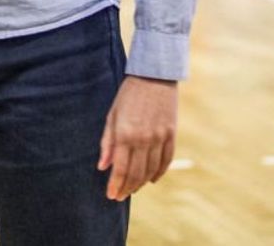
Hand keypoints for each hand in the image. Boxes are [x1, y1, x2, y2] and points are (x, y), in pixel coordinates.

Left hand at [98, 75, 178, 200]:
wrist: (154, 76)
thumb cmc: (128, 95)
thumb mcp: (112, 115)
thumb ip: (107, 142)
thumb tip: (102, 166)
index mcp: (125, 134)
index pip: (120, 168)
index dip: (115, 185)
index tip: (111, 195)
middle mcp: (143, 139)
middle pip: (136, 173)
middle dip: (126, 188)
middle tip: (120, 196)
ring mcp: (160, 138)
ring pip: (151, 170)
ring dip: (141, 183)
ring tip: (132, 189)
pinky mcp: (171, 135)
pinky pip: (166, 161)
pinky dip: (159, 173)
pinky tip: (151, 180)